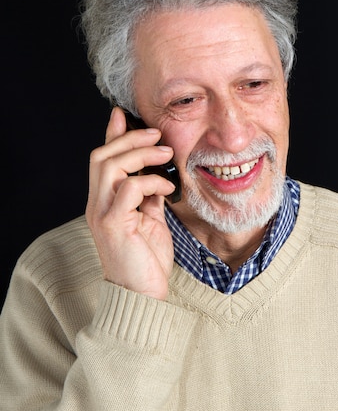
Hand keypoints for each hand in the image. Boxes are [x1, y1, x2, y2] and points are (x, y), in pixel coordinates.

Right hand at [86, 107, 175, 299]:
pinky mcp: (112, 225)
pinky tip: (166, 187)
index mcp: (105, 202)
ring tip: (166, 153)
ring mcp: (102, 214)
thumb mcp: (151, 219)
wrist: (143, 295)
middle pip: (101, 156)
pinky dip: (150, 181)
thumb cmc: (146, 260)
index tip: (124, 115)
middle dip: (130, 138)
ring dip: (140, 153)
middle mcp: (97, 205)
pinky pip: (128, 189)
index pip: (103, 160)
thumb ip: (148, 195)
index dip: (112, 134)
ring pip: (109, 166)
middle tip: (158, 134)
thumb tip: (157, 172)